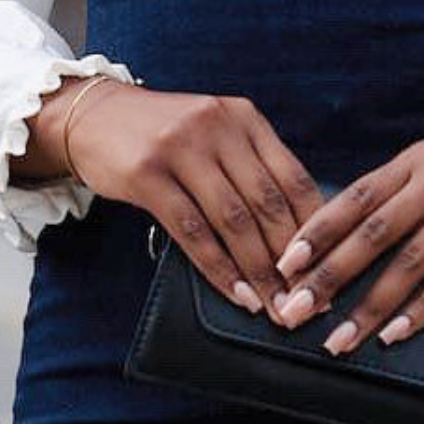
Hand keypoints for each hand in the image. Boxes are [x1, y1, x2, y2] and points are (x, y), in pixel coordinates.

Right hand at [62, 82, 325, 324]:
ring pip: (234, 220)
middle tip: (306, 301)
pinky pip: (192, 231)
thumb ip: (250, 168)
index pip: (292, 176)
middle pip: (267, 202)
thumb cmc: (164, 135)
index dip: (315, 228)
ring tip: (275, 308)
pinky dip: (219, 269)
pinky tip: (238, 295)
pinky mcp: (148, 173)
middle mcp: (218, 125)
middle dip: (291, 259)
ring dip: (259, 272)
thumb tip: (296, 234)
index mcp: (243, 117)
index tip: (328, 269)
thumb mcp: (214, 134)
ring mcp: (181, 147)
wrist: (95, 115)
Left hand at [270, 124, 423, 355]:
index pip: (356, 196)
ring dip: (369, 307)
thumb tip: (348, 235)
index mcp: (420, 158)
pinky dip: (421, 311)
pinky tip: (395, 334)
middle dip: (328, 276)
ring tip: (338, 340)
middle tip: (294, 310)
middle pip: (373, 232)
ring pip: (408, 263)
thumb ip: (406, 194)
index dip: (317, 231)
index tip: (283, 264)